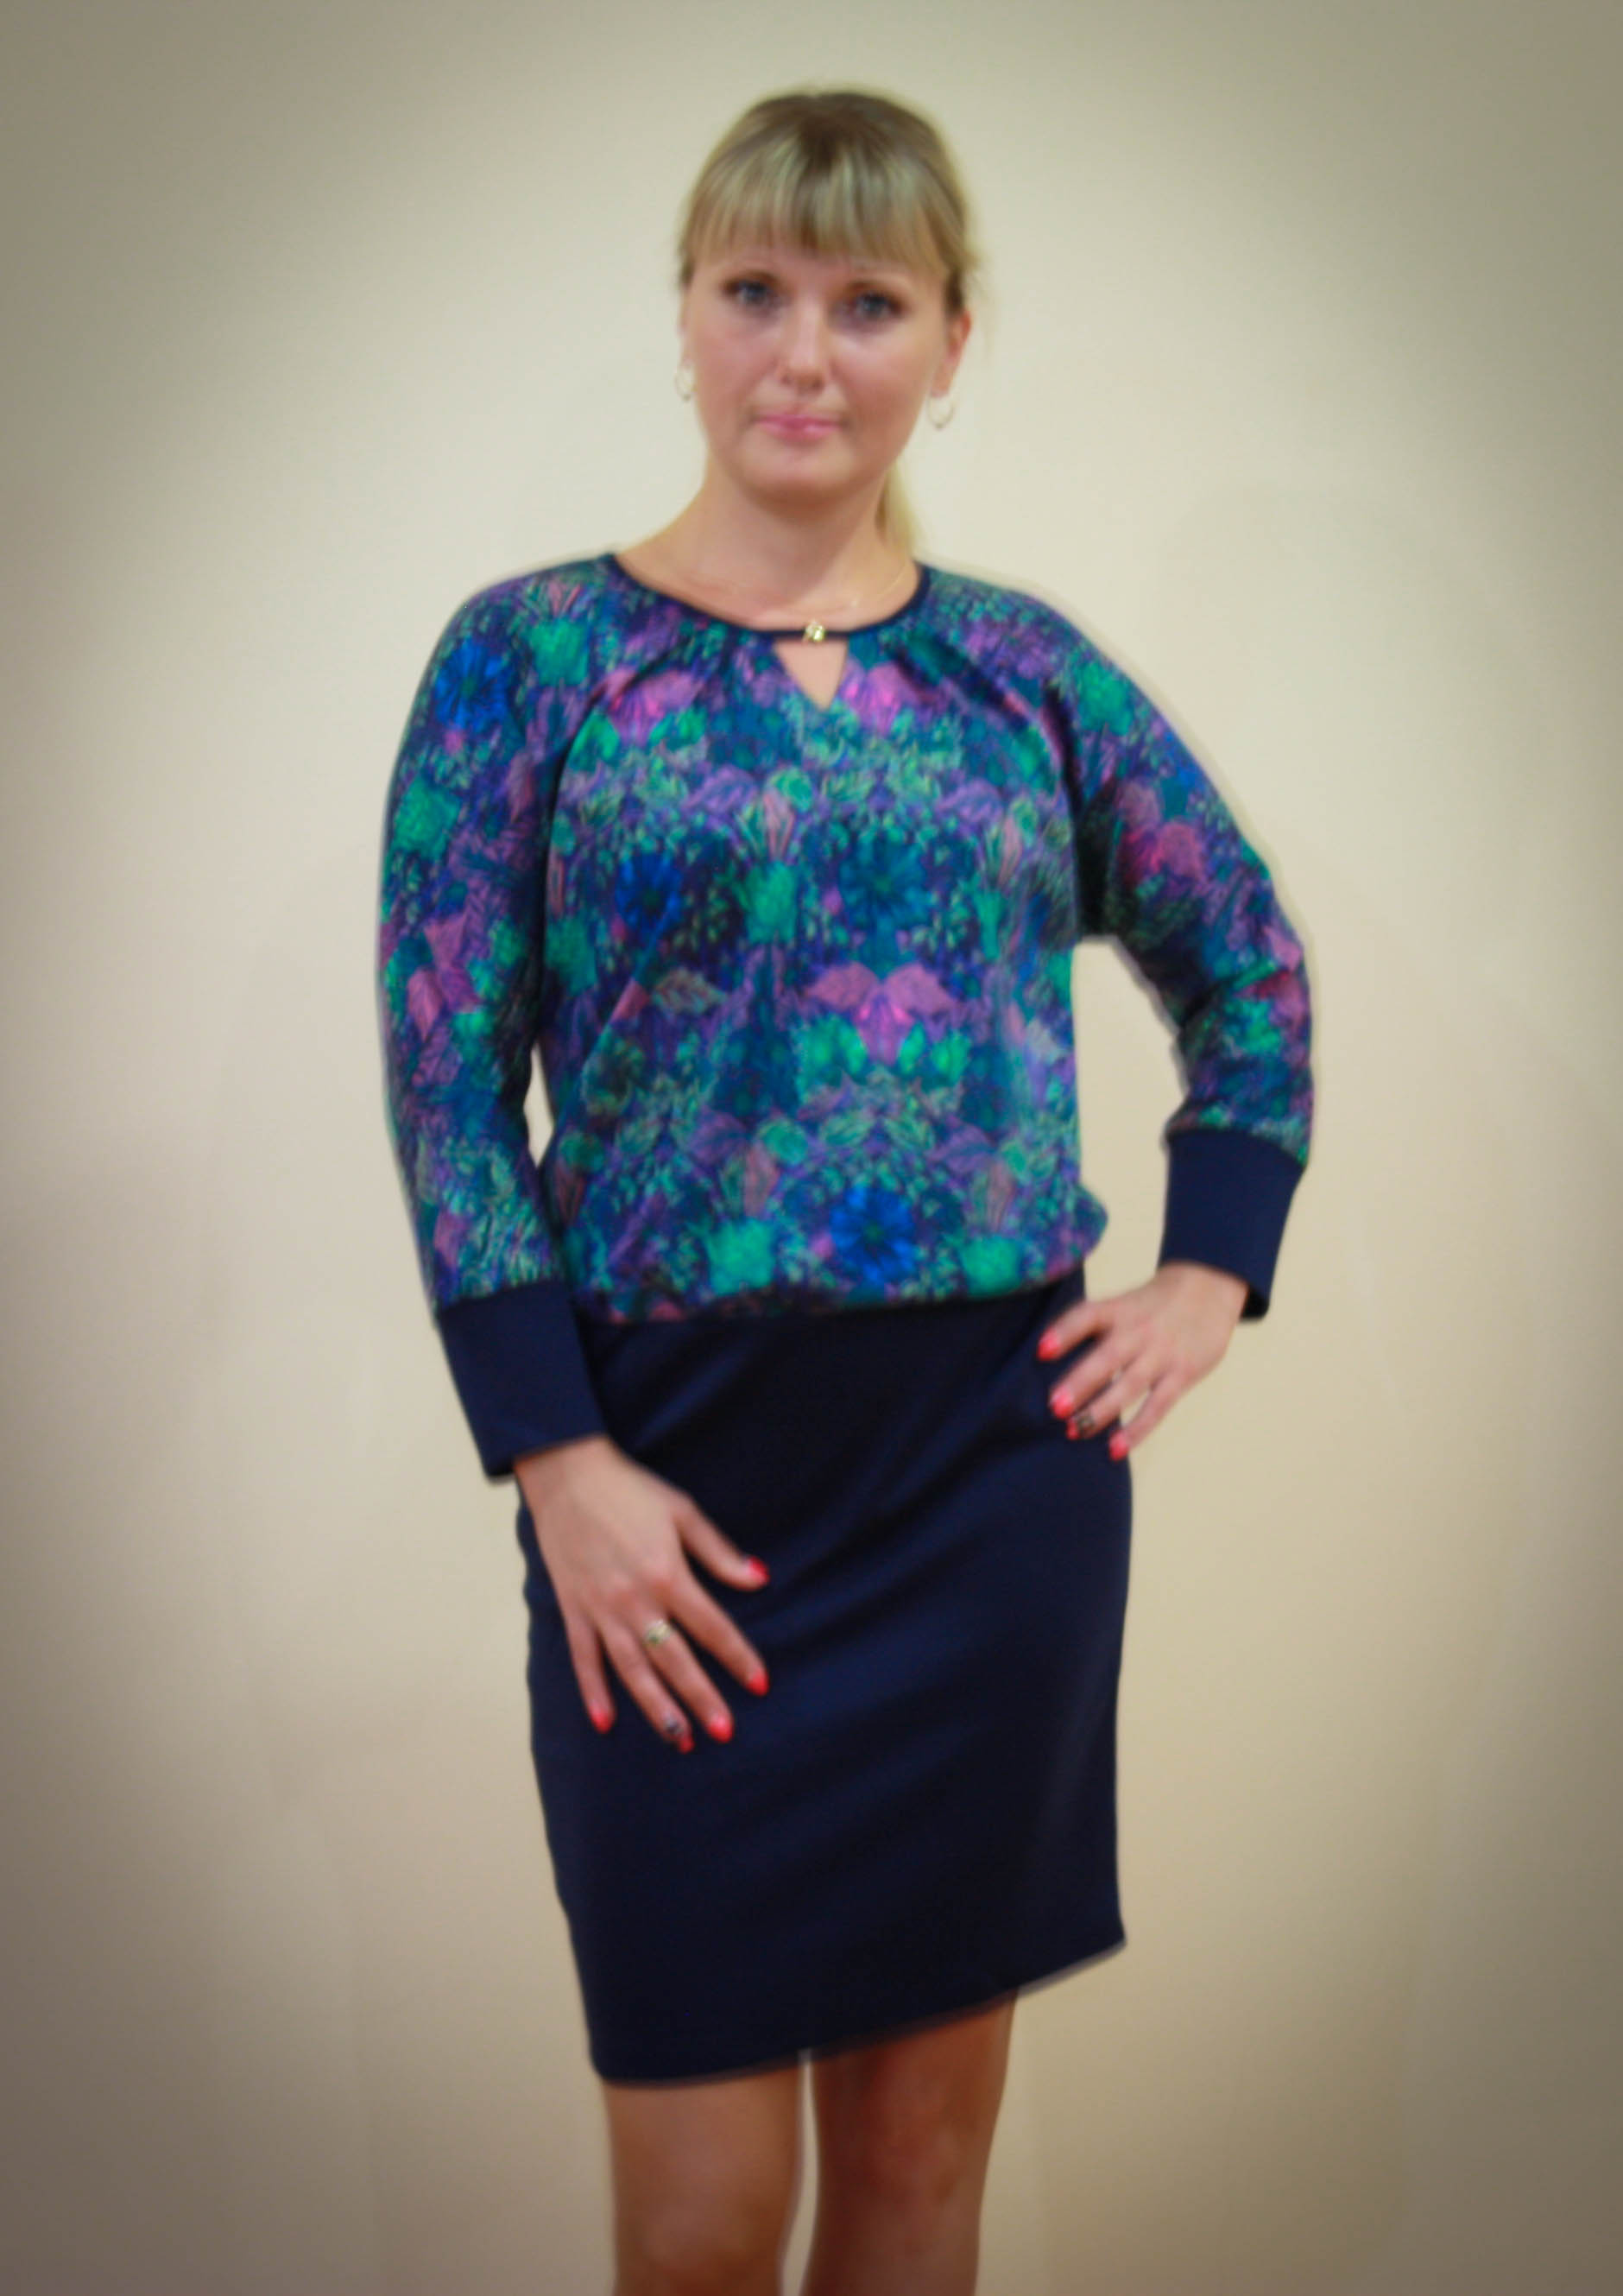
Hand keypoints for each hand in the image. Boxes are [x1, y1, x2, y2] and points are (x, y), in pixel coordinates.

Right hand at [513, 1435, 771, 1750]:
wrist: (567, 1475)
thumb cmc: (630, 1490)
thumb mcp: (683, 1512)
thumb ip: (719, 1552)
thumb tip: (759, 1580)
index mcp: (667, 1574)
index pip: (712, 1627)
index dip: (738, 1657)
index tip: (760, 1684)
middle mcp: (635, 1600)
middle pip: (674, 1660)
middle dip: (701, 1698)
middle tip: (724, 1731)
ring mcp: (601, 1609)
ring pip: (632, 1670)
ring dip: (656, 1708)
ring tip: (679, 1738)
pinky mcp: (573, 1609)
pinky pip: (584, 1659)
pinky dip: (594, 1691)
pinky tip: (606, 1722)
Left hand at [1036, 1261, 1247, 1457]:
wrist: (1208, 1288)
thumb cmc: (1152, 1303)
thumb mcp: (1123, 1301)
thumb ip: (1094, 1324)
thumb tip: (1046, 1356)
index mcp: (1119, 1308)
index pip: (1088, 1316)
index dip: (1064, 1332)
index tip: (1042, 1350)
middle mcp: (1139, 1330)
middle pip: (1107, 1357)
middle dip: (1080, 1383)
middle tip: (1055, 1407)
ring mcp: (1163, 1353)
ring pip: (1130, 1385)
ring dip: (1101, 1410)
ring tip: (1075, 1431)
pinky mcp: (1183, 1374)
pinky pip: (1158, 1406)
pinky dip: (1137, 1429)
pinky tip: (1115, 1449)